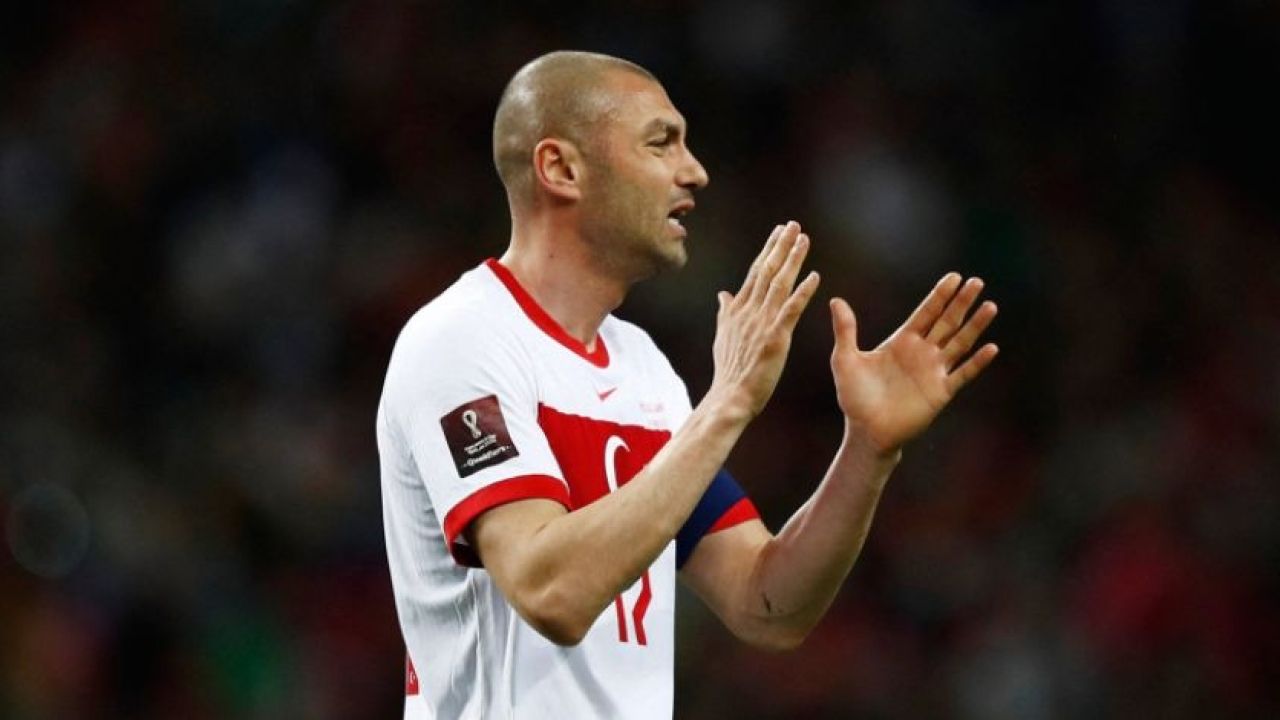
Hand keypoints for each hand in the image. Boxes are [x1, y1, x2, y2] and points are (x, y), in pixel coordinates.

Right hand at [709, 222, 821, 420]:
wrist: (729, 397)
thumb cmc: (729, 371)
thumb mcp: (723, 335)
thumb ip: (725, 312)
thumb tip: (723, 293)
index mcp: (738, 309)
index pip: (755, 272)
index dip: (768, 250)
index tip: (778, 231)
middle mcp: (749, 311)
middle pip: (767, 271)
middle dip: (780, 246)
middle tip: (793, 224)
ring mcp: (761, 323)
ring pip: (779, 284)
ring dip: (792, 260)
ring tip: (803, 239)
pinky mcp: (774, 338)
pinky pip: (791, 310)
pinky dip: (803, 292)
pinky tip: (815, 276)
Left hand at [829, 274, 997, 455]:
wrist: (866, 431)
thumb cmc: (854, 397)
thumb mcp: (845, 360)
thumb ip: (845, 331)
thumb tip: (836, 300)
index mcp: (902, 341)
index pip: (926, 313)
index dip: (940, 295)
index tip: (954, 277)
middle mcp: (922, 353)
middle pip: (947, 322)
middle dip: (961, 302)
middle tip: (977, 282)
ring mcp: (933, 371)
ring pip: (959, 343)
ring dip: (975, 326)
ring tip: (990, 306)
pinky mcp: (940, 392)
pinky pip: (962, 374)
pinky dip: (976, 362)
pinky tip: (991, 348)